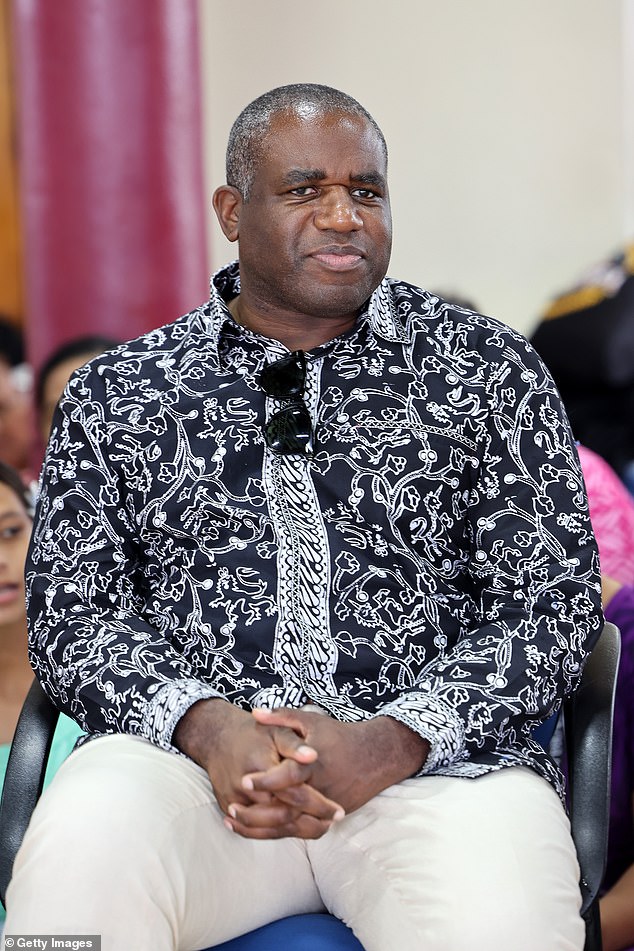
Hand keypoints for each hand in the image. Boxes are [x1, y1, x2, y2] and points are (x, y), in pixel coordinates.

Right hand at [173, 698, 343, 838]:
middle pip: (283, 816)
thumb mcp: (276, 731)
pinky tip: (296, 830)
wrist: (217, 738)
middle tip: (334, 821)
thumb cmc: (254, 734)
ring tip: (321, 827)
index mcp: (262, 767)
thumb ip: (295, 745)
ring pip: (270, 828)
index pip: (295, 794)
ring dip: (297, 831)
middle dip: (311, 823)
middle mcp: (246, 788)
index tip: (338, 810)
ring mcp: (235, 801)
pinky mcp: (229, 808)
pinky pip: (254, 829)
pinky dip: (276, 833)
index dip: (319, 804)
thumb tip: (314, 756)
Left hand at [239, 707, 429, 814]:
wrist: (374, 757)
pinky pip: (299, 832)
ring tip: (233, 821)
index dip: (265, 780)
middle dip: (256, 812)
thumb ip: (282, 716)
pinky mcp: (327, 819)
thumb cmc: (338, 736)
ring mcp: (325, 808)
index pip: (287, 777)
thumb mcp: (311, 721)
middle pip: (286, 809)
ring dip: (261, 828)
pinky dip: (275, 833)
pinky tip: (253, 829)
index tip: (243, 780)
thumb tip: (254, 712)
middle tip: (231, 807)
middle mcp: (320, 790)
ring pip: (290, 827)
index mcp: (314, 765)